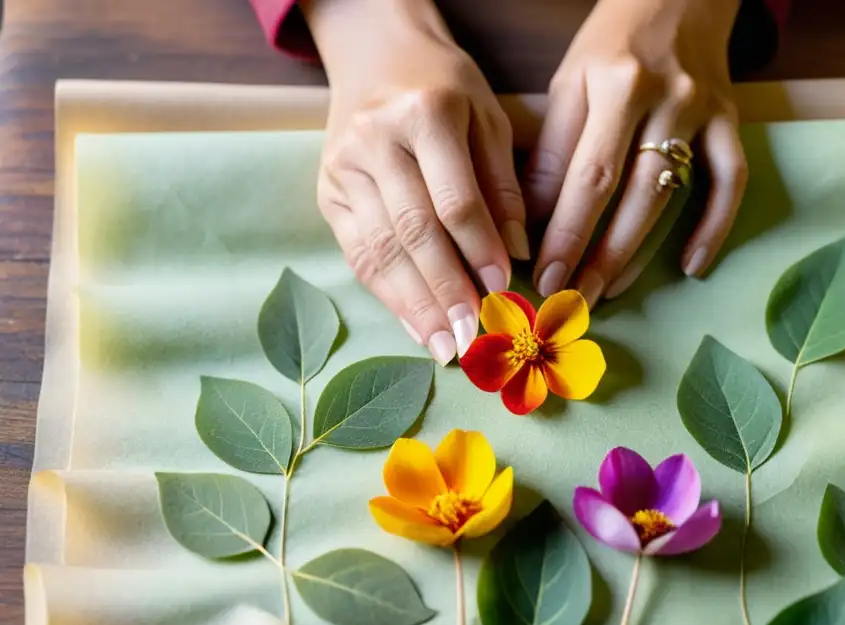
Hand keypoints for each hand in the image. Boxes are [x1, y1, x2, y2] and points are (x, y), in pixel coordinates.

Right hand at [303, 0, 528, 363]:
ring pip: (380, 251)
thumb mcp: (489, 119)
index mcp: (425, 113)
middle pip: (413, 232)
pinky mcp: (326, 193)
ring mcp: (342, 169)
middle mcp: (374, 140)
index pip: (455, 199)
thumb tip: (515, 253)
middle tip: (473, 339)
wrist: (376, 56)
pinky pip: (358, 254)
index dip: (479, 252)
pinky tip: (416, 326)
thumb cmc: (445, 88)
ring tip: (446, 347)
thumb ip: (503, 185)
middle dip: (446, 292)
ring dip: (415, 306)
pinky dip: (389, 296)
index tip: (503, 292)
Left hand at [523, 0, 746, 303]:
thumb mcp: (571, 82)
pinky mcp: (732, 120)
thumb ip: (554, 148)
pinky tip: (693, 267)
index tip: (544, 277)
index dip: (565, 233)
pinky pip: (732, 181)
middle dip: (597, 255)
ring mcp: (703, 112)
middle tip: (572, 299)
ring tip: (609, 290)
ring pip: (672, 195)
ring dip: (638, 251)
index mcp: (615, 85)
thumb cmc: (613, 43)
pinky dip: (715, 226)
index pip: (586, 176)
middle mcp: (664, 99)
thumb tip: (533, 221)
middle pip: (629, 194)